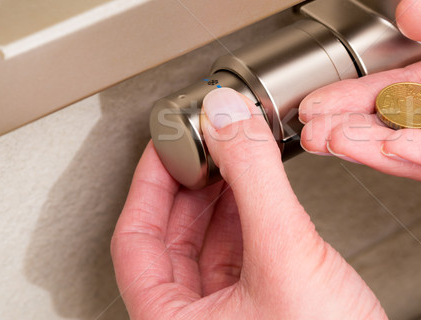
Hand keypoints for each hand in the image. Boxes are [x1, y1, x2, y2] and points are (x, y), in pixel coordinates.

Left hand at [111, 88, 386, 319]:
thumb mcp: (285, 257)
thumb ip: (254, 181)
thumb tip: (227, 120)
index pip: (134, 238)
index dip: (149, 182)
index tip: (166, 144)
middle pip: (170, 239)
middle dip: (190, 185)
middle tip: (205, 144)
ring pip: (208, 247)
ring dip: (221, 198)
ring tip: (234, 159)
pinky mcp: (265, 312)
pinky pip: (242, 255)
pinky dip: (249, 218)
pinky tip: (261, 194)